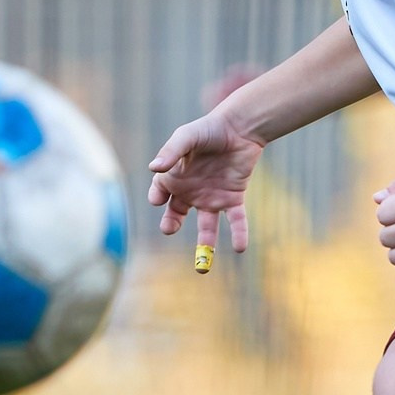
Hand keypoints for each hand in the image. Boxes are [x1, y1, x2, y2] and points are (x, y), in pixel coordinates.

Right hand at [147, 109, 263, 259]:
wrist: (240, 127)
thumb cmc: (208, 129)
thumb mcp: (186, 136)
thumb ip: (171, 151)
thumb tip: (153, 168)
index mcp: (174, 177)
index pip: (159, 193)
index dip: (157, 197)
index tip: (157, 200)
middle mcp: (190, 191)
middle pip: (176, 215)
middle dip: (170, 224)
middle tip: (168, 229)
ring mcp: (211, 197)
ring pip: (206, 226)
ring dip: (205, 245)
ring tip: (202, 267)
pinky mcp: (232, 199)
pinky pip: (235, 220)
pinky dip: (238, 234)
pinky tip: (240, 249)